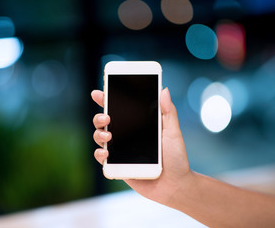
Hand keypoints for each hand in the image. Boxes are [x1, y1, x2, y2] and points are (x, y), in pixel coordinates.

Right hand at [91, 88, 192, 205]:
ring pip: (100, 138)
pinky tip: (106, 152)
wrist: (176, 185)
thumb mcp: (173, 132)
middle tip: (106, 117)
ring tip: (108, 135)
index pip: (119, 109)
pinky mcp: (117, 166)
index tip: (99, 93)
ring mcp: (120, 151)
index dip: (106, 100)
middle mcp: (126, 136)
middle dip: (99, 117)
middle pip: (104, 122)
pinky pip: (102, 159)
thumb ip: (168, 112)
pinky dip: (99, 154)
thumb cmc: (176, 158)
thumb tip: (164, 90)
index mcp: (137, 125)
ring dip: (99, 134)